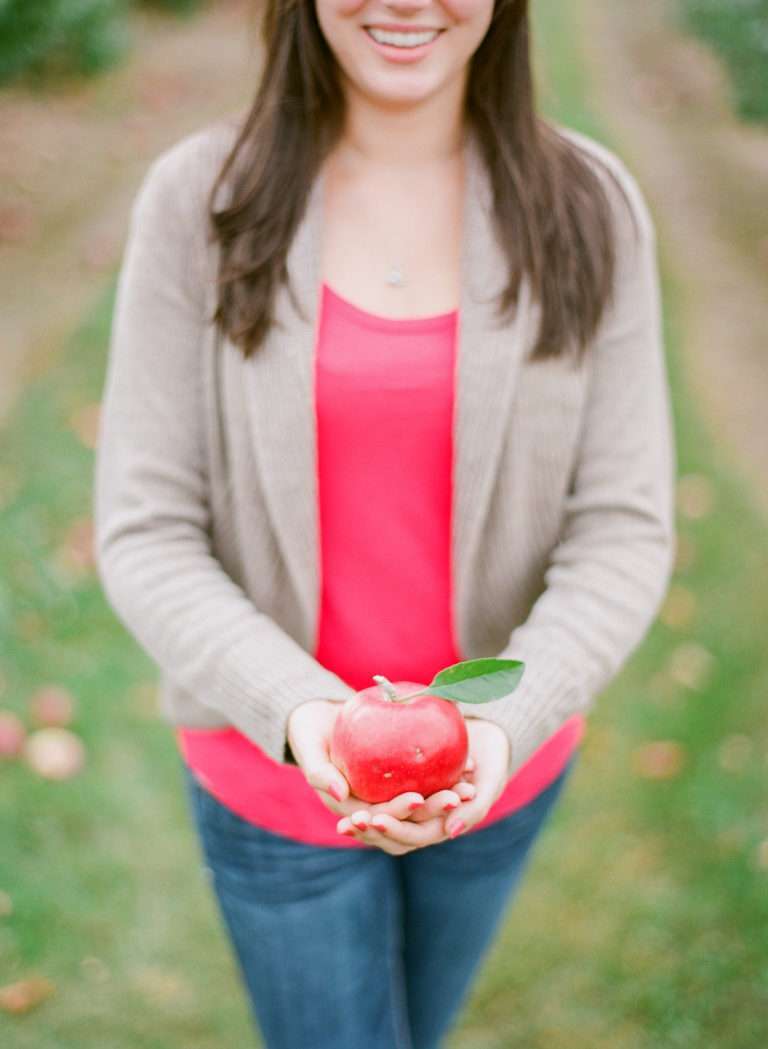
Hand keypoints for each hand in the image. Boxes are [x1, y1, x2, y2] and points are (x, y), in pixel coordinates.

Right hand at [286, 699, 476, 854]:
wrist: (318, 720)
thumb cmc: (309, 732)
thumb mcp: (308, 747)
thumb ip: (319, 771)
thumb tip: (340, 793)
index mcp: (349, 810)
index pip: (377, 820)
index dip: (397, 813)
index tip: (417, 797)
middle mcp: (372, 812)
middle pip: (407, 823)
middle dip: (432, 814)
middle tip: (456, 797)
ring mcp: (388, 800)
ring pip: (422, 812)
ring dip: (446, 804)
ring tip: (468, 789)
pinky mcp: (401, 785)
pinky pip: (428, 787)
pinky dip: (446, 781)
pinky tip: (468, 767)